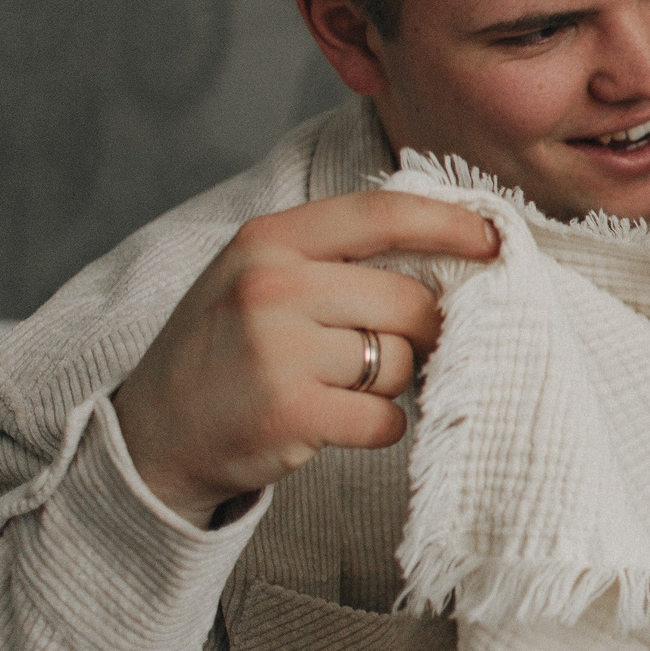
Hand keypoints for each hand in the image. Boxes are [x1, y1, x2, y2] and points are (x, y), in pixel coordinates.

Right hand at [112, 191, 500, 528]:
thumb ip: (339, 257)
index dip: (451, 225)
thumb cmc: (228, 349)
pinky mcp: (289, 413)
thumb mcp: (261, 275)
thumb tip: (454, 253)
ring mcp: (277, 350)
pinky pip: (385, 418)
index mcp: (269, 239)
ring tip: (338, 387)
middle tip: (397, 350)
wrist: (152, 435)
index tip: (497, 240)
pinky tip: (335, 421)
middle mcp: (271, 285)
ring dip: (390, 383)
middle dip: (421, 332)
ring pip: (401, 361)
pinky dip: (377, 426)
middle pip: (409, 301)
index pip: (383, 215)